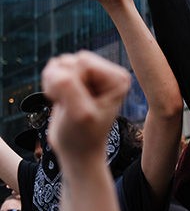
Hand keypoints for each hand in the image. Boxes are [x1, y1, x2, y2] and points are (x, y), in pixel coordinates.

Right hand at [41, 51, 130, 169]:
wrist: (78, 150)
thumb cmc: (83, 135)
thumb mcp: (80, 114)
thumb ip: (69, 88)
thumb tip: (56, 71)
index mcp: (117, 78)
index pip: (84, 62)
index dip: (73, 82)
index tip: (78, 104)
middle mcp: (108, 73)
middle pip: (71, 60)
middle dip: (62, 83)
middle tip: (70, 105)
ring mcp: (92, 75)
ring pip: (61, 63)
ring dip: (55, 84)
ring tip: (66, 103)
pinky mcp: (77, 79)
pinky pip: (54, 69)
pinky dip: (50, 85)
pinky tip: (61, 100)